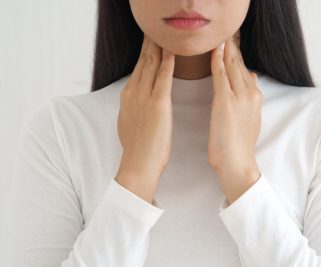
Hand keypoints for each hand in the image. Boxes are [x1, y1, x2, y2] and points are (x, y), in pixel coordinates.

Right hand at [116, 34, 174, 202]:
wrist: (138, 164)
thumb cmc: (138, 148)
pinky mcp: (157, 104)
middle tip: (157, 30)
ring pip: (151, 64)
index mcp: (127, 96)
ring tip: (165, 34)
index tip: (151, 41)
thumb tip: (137, 100)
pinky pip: (163, 77)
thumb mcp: (129, 122)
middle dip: (150, 44)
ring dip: (159, 47)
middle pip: (143, 61)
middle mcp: (133, 92)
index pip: (138, 68)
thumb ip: (134, 107)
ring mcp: (143, 97)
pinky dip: (168, 62)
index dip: (145, 53)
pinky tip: (172, 51)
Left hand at [208, 31, 262, 204]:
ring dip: (225, 49)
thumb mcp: (250, 118)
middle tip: (224, 33)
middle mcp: (251, 93)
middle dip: (231, 47)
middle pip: (240, 64)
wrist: (237, 163)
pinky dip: (217, 60)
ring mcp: (240, 96)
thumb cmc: (239, 145)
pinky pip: (221, 75)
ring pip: (232, 65)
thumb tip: (251, 77)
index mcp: (255, 97)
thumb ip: (250, 97)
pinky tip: (214, 49)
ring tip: (219, 35)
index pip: (245, 69)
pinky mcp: (226, 101)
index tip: (230, 43)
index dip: (237, 55)